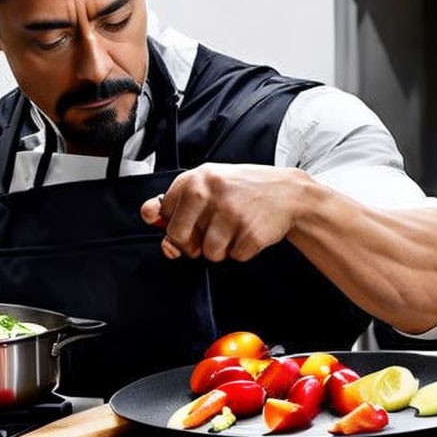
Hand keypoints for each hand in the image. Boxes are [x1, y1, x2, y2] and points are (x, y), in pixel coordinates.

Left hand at [140, 163, 308, 261]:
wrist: (288, 193)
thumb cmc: (242, 191)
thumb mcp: (208, 185)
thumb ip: (176, 202)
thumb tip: (148, 215)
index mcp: (195, 179)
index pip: (164, 214)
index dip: (177, 222)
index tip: (192, 218)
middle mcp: (211, 193)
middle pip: (179, 239)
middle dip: (192, 243)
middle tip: (211, 230)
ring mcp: (232, 214)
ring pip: (208, 253)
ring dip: (221, 248)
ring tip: (235, 227)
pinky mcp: (251, 234)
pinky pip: (234, 257)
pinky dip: (241, 250)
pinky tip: (250, 231)